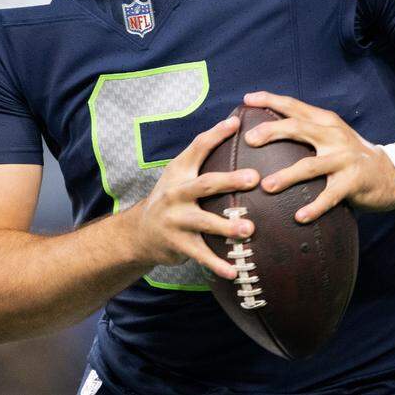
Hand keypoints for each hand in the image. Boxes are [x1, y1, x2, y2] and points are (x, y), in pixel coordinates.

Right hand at [127, 115, 259, 279]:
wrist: (139, 232)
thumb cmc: (172, 198)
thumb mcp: (180, 174)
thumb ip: (202, 155)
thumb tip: (235, 125)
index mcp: (179, 172)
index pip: (197, 147)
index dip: (215, 134)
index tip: (236, 123)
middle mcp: (175, 193)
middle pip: (205, 184)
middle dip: (230, 181)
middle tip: (254, 178)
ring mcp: (175, 220)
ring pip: (204, 222)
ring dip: (227, 227)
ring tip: (250, 229)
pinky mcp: (178, 244)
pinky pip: (201, 255)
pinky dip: (217, 264)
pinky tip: (234, 271)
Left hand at [242, 91, 394, 222]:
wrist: (390, 173)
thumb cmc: (349, 156)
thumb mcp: (332, 135)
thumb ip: (307, 130)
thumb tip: (266, 131)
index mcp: (326, 121)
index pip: (294, 106)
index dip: (270, 100)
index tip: (247, 99)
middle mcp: (334, 135)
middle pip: (298, 128)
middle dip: (272, 131)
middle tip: (249, 140)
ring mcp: (344, 158)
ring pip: (310, 165)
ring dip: (286, 176)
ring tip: (266, 186)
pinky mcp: (353, 182)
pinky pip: (330, 196)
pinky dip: (314, 207)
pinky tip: (299, 217)